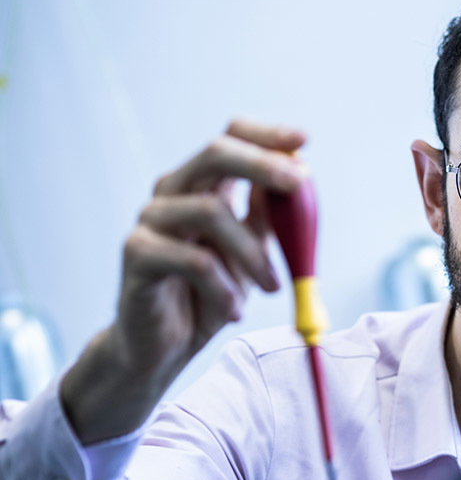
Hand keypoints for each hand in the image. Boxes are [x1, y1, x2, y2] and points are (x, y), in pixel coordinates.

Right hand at [61, 119, 307, 442]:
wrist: (165, 345)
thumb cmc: (210, 294)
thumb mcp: (250, 250)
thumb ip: (268, 216)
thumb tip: (299, 178)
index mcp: (202, 185)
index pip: (230, 138)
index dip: (267, 135)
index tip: (304, 140)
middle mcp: (172, 192)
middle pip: (214, 155)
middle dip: (262, 164)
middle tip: (299, 184)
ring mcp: (150, 220)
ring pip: (210, 211)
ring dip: (253, 253)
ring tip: (273, 288)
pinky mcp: (137, 254)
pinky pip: (194, 260)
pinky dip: (225, 286)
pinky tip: (235, 310)